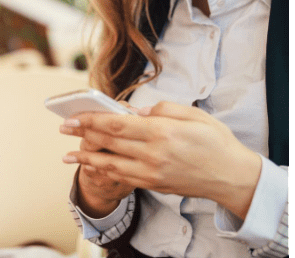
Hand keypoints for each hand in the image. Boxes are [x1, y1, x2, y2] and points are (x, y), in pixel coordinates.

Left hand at [61, 101, 261, 219]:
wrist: (229, 174)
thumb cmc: (215, 141)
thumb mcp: (194, 114)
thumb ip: (163, 109)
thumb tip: (136, 111)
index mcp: (162, 131)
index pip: (117, 123)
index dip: (92, 119)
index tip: (75, 116)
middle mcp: (153, 154)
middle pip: (109, 142)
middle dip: (84, 134)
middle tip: (65, 127)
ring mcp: (151, 172)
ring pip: (110, 164)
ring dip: (87, 157)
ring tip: (69, 153)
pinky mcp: (153, 184)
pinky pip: (122, 177)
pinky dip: (105, 171)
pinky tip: (96, 166)